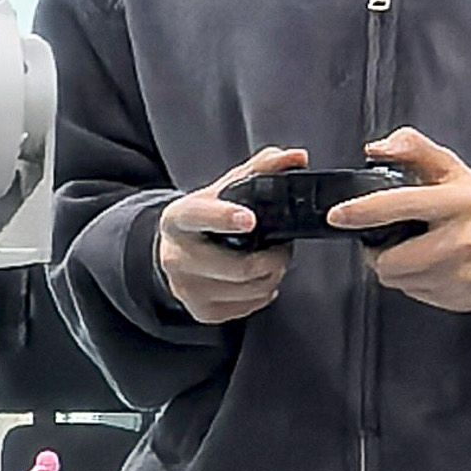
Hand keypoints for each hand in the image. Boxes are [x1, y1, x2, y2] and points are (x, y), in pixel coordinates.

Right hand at [157, 149, 302, 323]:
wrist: (174, 252)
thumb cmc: (206, 217)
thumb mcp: (226, 188)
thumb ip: (263, 168)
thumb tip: (297, 157)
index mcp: (179, 218)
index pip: (200, 217)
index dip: (226, 218)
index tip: (250, 219)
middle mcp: (175, 257)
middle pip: (238, 266)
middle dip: (273, 259)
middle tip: (282, 249)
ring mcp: (187, 289)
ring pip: (248, 290)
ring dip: (272, 277)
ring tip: (272, 262)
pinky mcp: (201, 312)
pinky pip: (247, 308)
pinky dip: (262, 293)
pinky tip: (257, 280)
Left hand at [334, 127, 470, 312]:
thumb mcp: (453, 169)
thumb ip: (414, 150)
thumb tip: (377, 149)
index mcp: (461, 200)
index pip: (402, 204)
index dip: (363, 211)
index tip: (339, 215)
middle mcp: (464, 238)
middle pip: (391, 258)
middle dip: (380, 250)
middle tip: (390, 238)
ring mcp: (463, 272)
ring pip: (398, 278)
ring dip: (395, 267)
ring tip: (414, 251)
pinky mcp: (459, 296)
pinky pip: (414, 293)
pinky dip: (413, 282)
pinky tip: (431, 267)